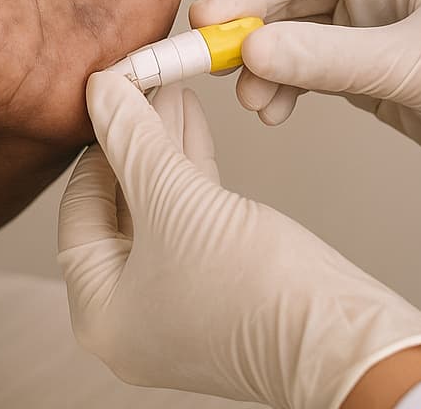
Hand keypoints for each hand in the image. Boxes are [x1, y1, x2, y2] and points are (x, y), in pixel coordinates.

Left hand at [58, 71, 420, 408]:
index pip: (78, 210)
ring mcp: (175, 304)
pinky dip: (191, 170)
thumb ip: (132, 140)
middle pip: (117, 208)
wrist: (341, 338)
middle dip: (133, 140)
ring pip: (157, 209)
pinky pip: (190, 220)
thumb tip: (99, 89)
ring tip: (171, 86)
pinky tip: (193, 122)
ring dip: (164, 146)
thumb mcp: (177, 199)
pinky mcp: (218, 288)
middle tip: (141, 81)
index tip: (108, 92)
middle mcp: (130, 315)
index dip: (96, 144)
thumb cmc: (254, 290)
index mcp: (99, 312)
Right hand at [190, 0, 420, 221]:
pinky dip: (286, 87)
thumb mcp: (417, 67)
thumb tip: (252, 51)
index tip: (209, 18)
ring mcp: (372, 26)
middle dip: (253, 32)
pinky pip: (309, 69)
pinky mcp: (368, 68)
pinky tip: (274, 109)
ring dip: (267, 68)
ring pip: (294, 37)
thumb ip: (332, 60)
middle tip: (210, 63)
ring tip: (255, 104)